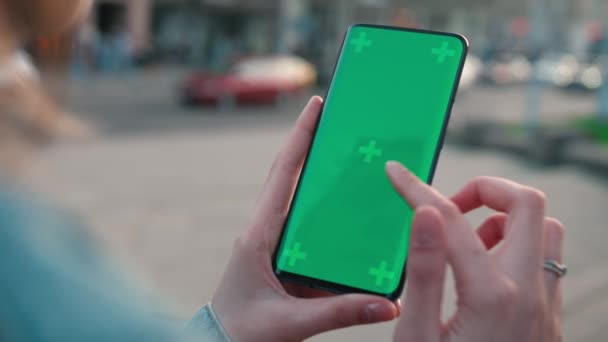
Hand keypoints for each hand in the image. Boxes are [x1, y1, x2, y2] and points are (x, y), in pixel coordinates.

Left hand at [212, 97, 398, 341]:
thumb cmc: (244, 331)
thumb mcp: (291, 323)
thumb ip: (338, 313)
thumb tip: (386, 305)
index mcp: (259, 235)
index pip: (281, 176)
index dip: (299, 138)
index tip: (316, 106)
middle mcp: (263, 229)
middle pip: (288, 175)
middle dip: (310, 144)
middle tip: (337, 120)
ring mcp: (269, 239)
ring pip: (294, 196)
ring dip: (315, 173)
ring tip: (347, 154)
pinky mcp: (277, 252)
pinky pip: (301, 221)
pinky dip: (320, 206)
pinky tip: (343, 206)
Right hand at [386, 162, 563, 341]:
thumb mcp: (417, 335)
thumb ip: (424, 271)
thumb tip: (425, 212)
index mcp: (491, 294)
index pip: (452, 219)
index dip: (417, 189)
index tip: (396, 173)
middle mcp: (530, 293)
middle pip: (527, 204)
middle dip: (484, 190)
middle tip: (448, 209)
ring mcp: (546, 305)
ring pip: (545, 230)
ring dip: (505, 221)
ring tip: (467, 245)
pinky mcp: (549, 318)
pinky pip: (545, 261)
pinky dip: (516, 248)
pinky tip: (484, 273)